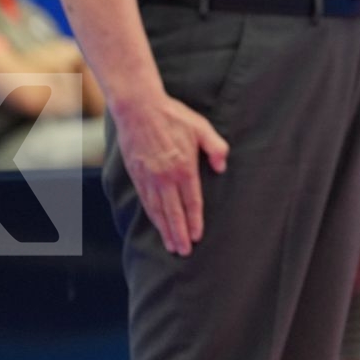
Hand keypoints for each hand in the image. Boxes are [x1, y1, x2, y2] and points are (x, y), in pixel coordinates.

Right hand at [111, 94, 229, 256]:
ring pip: (158, 210)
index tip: (197, 236)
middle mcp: (165, 177)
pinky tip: (156, 224)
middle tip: (184, 251)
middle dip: (179, 233)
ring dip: (165, 229)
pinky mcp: (137, 174)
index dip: (194, 221)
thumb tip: (222, 167)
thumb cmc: (173, 116)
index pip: (191, 201)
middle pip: (173, 212)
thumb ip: (215, 147)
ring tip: (171, 244)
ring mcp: (149, 177)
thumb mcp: (201, 127)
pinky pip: (145, 201)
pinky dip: (152, 216)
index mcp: (183, 167)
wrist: (139, 108)